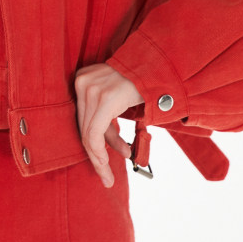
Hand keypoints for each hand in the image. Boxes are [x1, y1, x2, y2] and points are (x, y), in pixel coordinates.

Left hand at [74, 64, 144, 187]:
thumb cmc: (140, 83)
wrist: (159, 65)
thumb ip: (106, 117)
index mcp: (83, 80)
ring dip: (100, 158)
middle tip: (105, 176)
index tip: (100, 162)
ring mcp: (92, 89)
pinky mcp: (104, 98)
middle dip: (95, 156)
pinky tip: (109, 163)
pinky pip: (94, 133)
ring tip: (109, 175)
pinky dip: (99, 152)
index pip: (83, 119)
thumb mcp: (118, 100)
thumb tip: (103, 145)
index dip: (92, 144)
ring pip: (88, 134)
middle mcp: (83, 82)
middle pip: (83, 128)